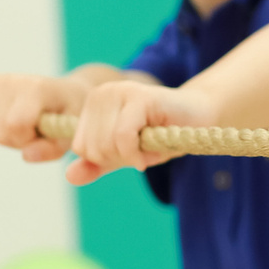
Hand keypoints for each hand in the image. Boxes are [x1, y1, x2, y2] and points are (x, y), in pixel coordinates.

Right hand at [0, 74, 84, 163]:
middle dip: (17, 141)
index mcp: (36, 88)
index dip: (26, 139)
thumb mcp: (69, 136)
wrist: (66, 92)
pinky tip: (13, 120)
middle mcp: (11, 81)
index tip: (42, 133)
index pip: (14, 125)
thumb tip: (26, 155)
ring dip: (6, 137)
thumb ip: (50, 150)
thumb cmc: (69, 115)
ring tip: (26, 125)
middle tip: (36, 130)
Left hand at [66, 80, 211, 184]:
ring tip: (151, 145)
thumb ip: (96, 165)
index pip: (80, 147)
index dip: (107, 159)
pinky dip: (138, 154)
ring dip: (132, 157)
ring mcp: (120, 91)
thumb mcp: (123, 155)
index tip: (130, 151)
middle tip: (144, 149)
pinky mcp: (139, 97)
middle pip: (92, 148)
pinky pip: (123, 137)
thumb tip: (69, 176)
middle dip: (120, 159)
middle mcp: (102, 93)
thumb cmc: (161, 136)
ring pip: (105, 143)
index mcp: (92, 104)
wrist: (200, 119)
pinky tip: (154, 151)